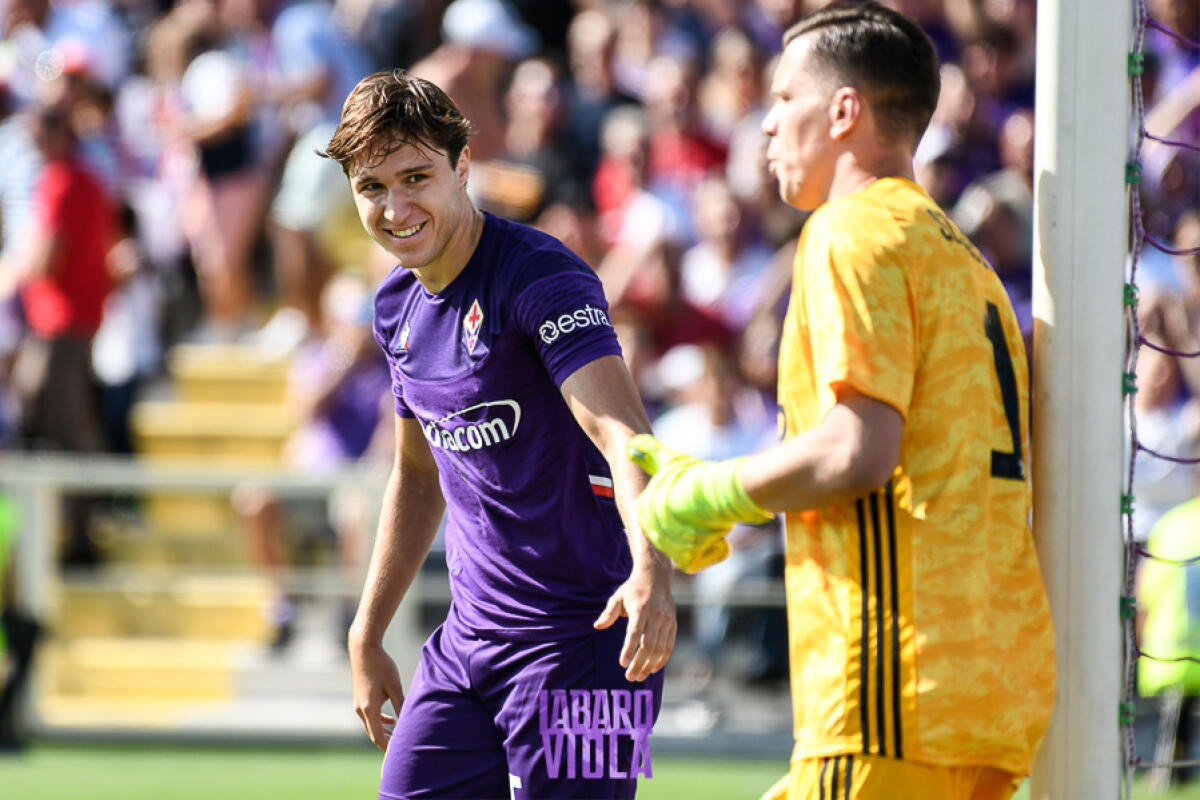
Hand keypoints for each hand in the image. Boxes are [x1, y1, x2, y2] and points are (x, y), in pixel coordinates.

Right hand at [348, 630, 405, 750]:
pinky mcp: (361, 697)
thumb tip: (408, 720)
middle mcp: (361, 709)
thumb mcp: (394, 686)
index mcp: (368, 708)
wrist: (363, 649)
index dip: (388, 747)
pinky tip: (392, 719)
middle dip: (387, 742)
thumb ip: (401, 704)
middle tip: (400, 751)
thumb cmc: (381, 665)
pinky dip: (381, 720)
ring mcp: (359, 704)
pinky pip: (370, 715)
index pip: (378, 736)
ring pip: (372, 724)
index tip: (397, 755)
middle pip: (374, 733)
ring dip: (384, 731)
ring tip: (398, 737)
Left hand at [594, 559, 676, 681]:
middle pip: (648, 644)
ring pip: (659, 648)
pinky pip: (669, 646)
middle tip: (630, 677)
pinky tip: (653, 669)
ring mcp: (666, 620)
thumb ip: (609, 613)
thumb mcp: (618, 597)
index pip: (635, 632)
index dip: (629, 649)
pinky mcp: (672, 624)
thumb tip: (598, 626)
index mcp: (641, 609)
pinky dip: (662, 659)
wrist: (656, 577)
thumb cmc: (632, 590)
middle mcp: (655, 615)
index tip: (623, 664)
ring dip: (650, 665)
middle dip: (639, 663)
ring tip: (639, 677)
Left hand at [627, 434, 773, 572]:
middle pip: (669, 530)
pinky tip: (714, 537)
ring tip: (707, 520)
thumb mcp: (670, 460)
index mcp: (643, 508)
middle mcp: (652, 530)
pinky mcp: (685, 559)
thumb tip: (630, 447)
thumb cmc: (695, 475)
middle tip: (699, 510)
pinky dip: (707, 552)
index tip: (686, 499)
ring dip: (696, 536)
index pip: (652, 514)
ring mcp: (667, 546)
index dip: (674, 506)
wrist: (721, 492)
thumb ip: (649, 453)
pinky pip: (694, 560)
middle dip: (685, 522)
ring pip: (682, 544)